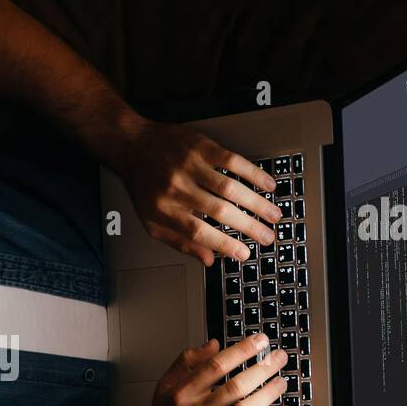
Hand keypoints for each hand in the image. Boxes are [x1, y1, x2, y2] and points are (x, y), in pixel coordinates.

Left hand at [112, 114, 282, 265]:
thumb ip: (179, 242)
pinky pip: (233, 161)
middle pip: (220, 212)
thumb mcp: (151, 220)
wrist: (133, 145)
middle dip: (249, 227)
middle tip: (267, 237)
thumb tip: (208, 260)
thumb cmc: (144, 185)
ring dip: (257, 203)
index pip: (200, 233)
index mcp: (165, 210)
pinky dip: (253, 174)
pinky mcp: (201, 147)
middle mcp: (177, 189)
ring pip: (230, 188)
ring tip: (273, 215)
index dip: (225, 245)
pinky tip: (267, 184)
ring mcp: (190, 166)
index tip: (245, 254)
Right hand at [128, 334, 292, 405]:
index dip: (242, 350)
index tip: (259, 341)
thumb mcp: (164, 390)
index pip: (216, 366)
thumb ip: (186, 364)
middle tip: (278, 358)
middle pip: (235, 386)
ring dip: (269, 393)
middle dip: (263, 368)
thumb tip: (212, 344)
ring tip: (281, 382)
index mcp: (180, 395)